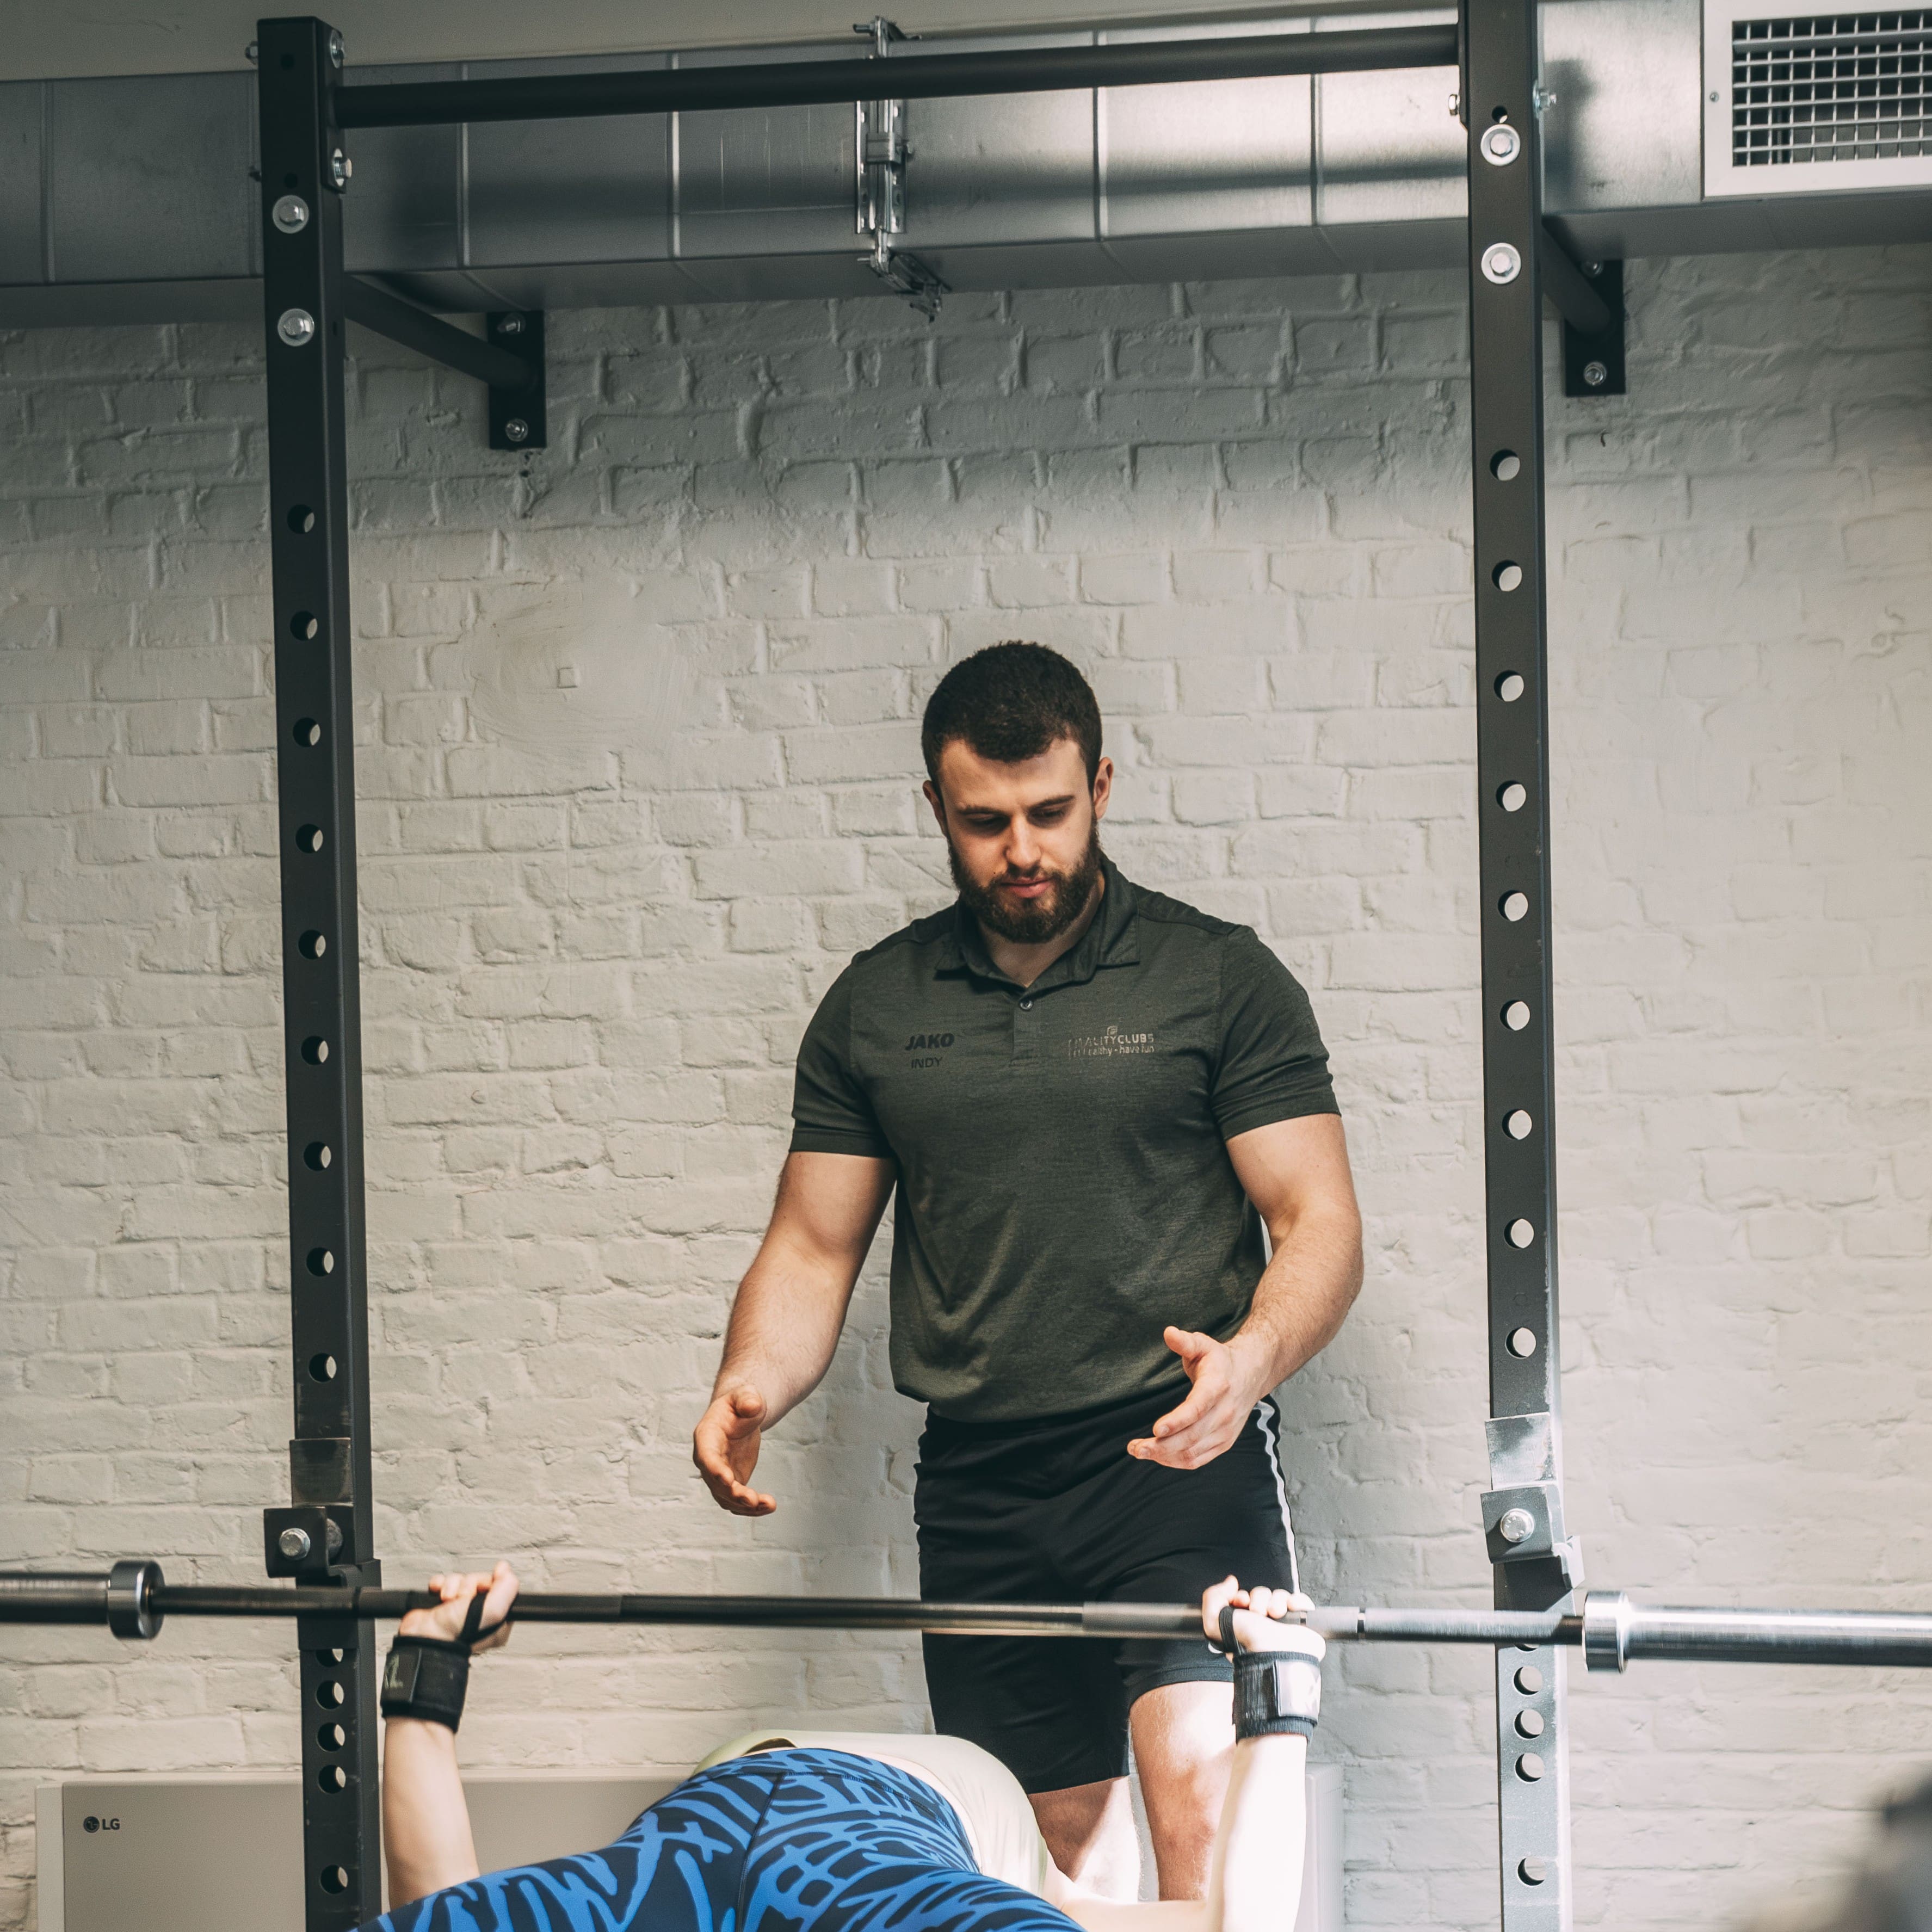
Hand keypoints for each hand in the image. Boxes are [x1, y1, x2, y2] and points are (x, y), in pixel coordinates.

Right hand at [400, 1561, 517, 1651]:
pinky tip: (437, 1593)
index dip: (489, 1584)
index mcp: (496, 1620)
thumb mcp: (493, 1610)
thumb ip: (508, 1587)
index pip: (500, 1588)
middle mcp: (479, 1615)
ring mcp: (459, 1609)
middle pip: (480, 1581)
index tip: (482, 1590)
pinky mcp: (441, 1603)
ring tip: (447, 1600)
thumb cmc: (456, 1634)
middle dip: (469, 1586)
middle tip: (462, 1600)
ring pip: (461, 1580)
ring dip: (452, 1586)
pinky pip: (444, 1581)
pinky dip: (439, 1584)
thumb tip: (505, 1568)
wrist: (423, 1638)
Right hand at [693, 1387, 776, 1515]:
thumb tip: (752, 1406)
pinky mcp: (731, 1482)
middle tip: (753, 1500)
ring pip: (726, 1497)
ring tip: (769, 1504)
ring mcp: (718, 1474)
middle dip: (733, 1493)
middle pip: (715, 1482)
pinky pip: (738, 1500)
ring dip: (745, 1505)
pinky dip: (752, 1507)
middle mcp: (707, 1459)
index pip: (706, 1456)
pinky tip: (768, 1506)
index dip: (714, 1469)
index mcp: (706, 1436)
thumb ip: (747, 1398)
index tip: (727, 1480)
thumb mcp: (746, 1394)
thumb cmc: (741, 1403)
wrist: (741, 1415)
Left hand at [1127, 1327, 1264, 1467]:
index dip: (1177, 1421)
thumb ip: (1185, 1341)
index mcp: (1217, 1387)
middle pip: (1192, 1437)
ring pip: (1193, 1452)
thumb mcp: (1203, 1344)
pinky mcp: (1224, 1443)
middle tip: (1135, 1447)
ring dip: (1164, 1456)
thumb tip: (1168, 1332)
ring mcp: (1225, 1431)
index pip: (1197, 1408)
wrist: (1250, 1375)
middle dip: (1161, 1445)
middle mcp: (1224, 1413)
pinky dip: (1176, 1461)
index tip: (1156, 1429)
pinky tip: (1158, 1456)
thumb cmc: (1219, 1360)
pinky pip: (1198, 1460)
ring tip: (1140, 1451)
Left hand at [1200, 1573, 1323, 1658]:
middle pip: (1260, 1594)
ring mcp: (1283, 1621)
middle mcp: (1263, 1622)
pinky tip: (1290, 1610)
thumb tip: (1229, 1582)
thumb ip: (1212, 1598)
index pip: (1243, 1598)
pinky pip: (1299, 1600)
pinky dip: (1296, 1602)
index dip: (1240, 1596)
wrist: (1277, 1656)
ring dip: (1275, 1602)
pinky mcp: (1301, 1621)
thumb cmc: (1249, 1645)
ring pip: (1279, 1595)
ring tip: (1275, 1615)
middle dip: (1258, 1599)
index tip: (1240, 1602)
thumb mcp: (1215, 1623)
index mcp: (1244, 1623)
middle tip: (1258, 1614)